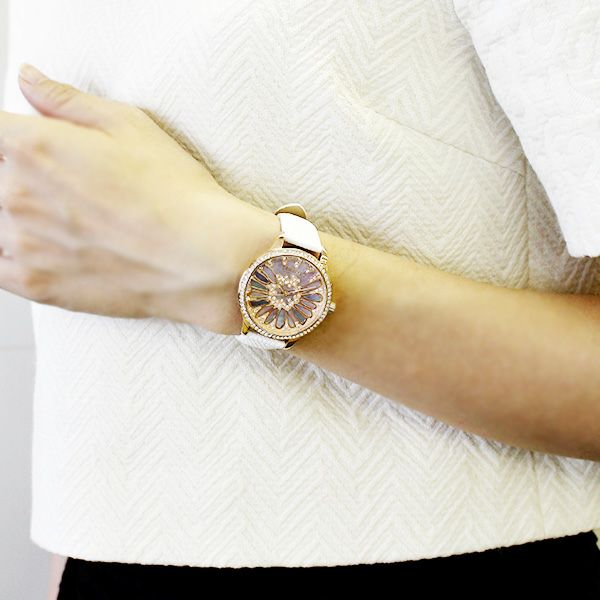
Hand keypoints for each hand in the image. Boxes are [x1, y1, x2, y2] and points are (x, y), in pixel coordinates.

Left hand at [0, 63, 279, 334]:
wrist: (203, 258)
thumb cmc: (175, 193)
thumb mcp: (130, 125)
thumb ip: (67, 101)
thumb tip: (29, 81)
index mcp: (32, 146)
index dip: (12, 136)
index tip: (32, 148)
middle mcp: (15, 195)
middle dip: (21, 175)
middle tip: (69, 187)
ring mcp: (21, 245)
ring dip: (16, 216)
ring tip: (66, 220)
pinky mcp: (34, 285)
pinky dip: (10, 253)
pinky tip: (44, 247)